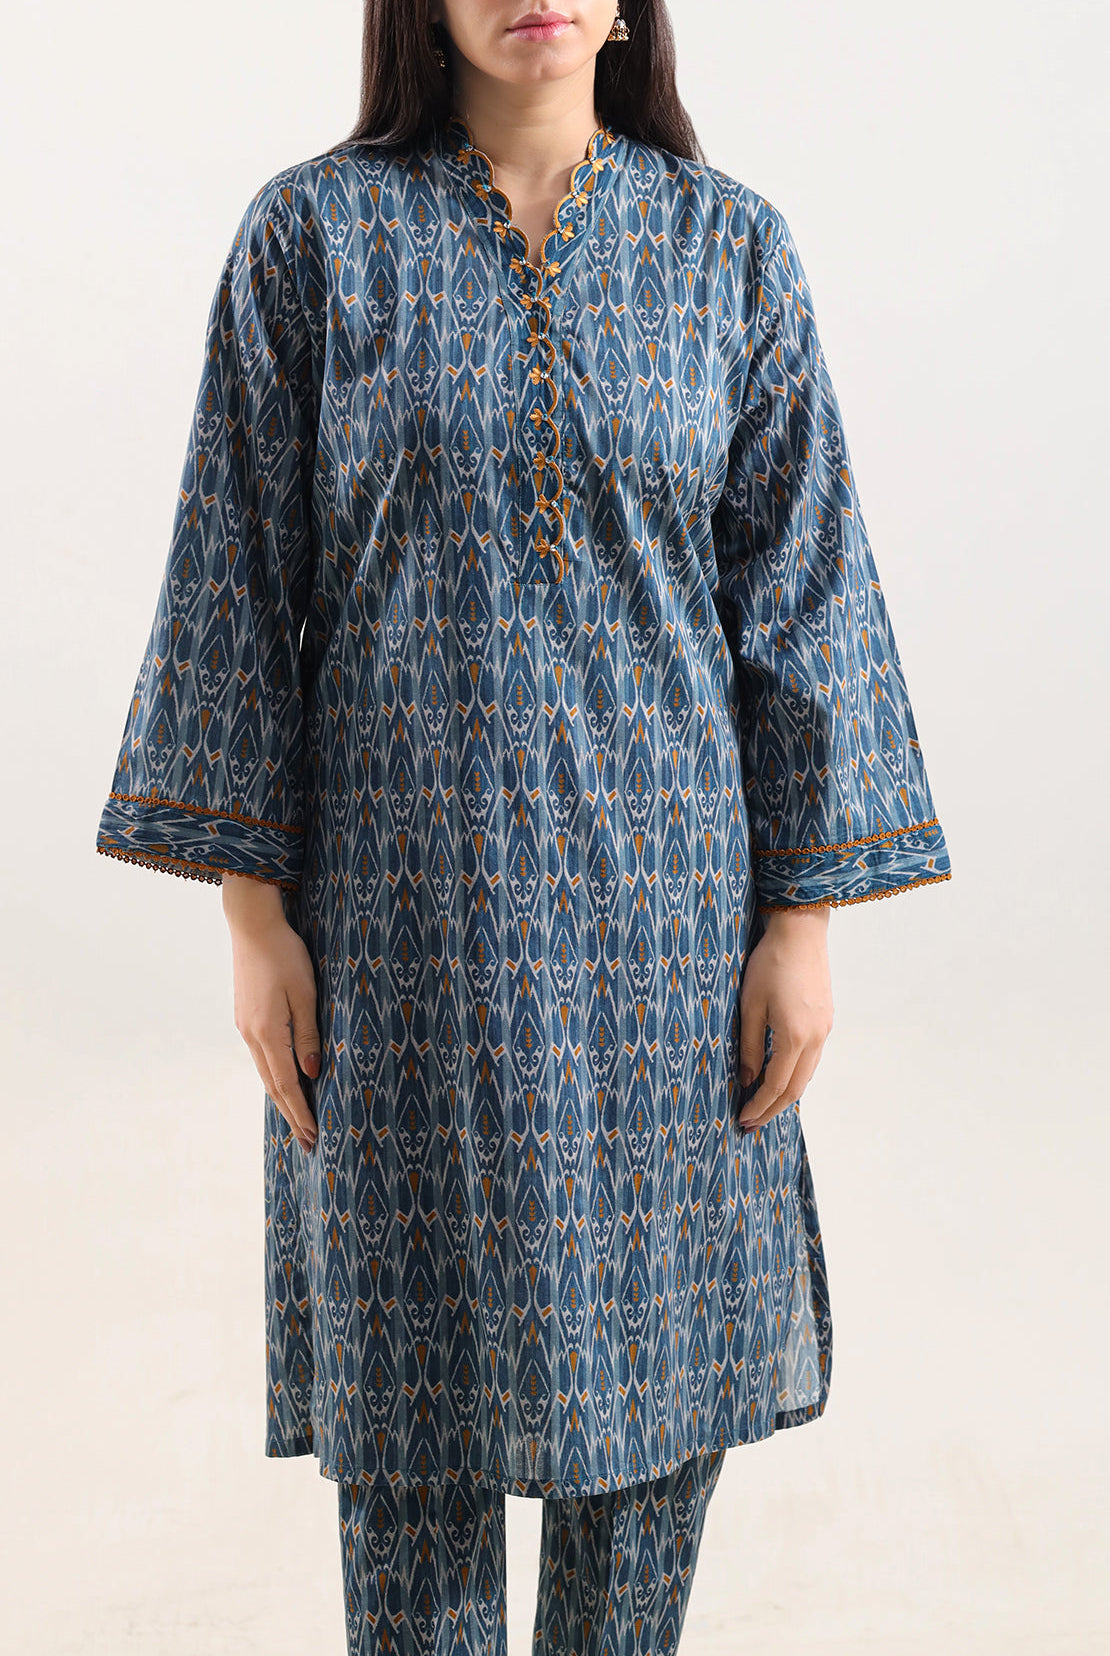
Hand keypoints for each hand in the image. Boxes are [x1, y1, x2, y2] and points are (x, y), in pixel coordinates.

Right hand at [222, 874, 320, 1151]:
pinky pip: (261, 1057)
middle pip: (273, 1085)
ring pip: (265, 1072)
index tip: (313, 1136)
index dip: (301, 1112)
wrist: (252, 926)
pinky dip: (273, 1076)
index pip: (287, 1084)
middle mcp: (251, 1036)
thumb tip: (311, 1074)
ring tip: (297, 1119)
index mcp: (268, 1033)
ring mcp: (245, 1027)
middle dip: (291, 1115)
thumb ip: (308, 1035)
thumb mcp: (305, 993)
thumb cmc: (285, 955)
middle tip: (308, 1141)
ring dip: (282, 1098)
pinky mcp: (245, 1017)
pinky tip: (283, 1082)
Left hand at [738, 906, 833, 1129]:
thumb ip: (750, 1046)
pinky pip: (812, 1059)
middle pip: (795, 1088)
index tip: (742, 1119)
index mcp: (795, 1037)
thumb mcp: (750, 1005)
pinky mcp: (826, 1019)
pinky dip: (796, 1075)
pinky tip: (781, 1076)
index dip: (758, 1107)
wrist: (801, 931)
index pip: (776, 1086)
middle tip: (751, 1123)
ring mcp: (825, 1029)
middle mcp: (816, 1038)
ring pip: (806, 1075)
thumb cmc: (770, 963)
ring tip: (763, 1105)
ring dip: (785, 1094)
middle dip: (772, 1110)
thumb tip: (748, 1079)